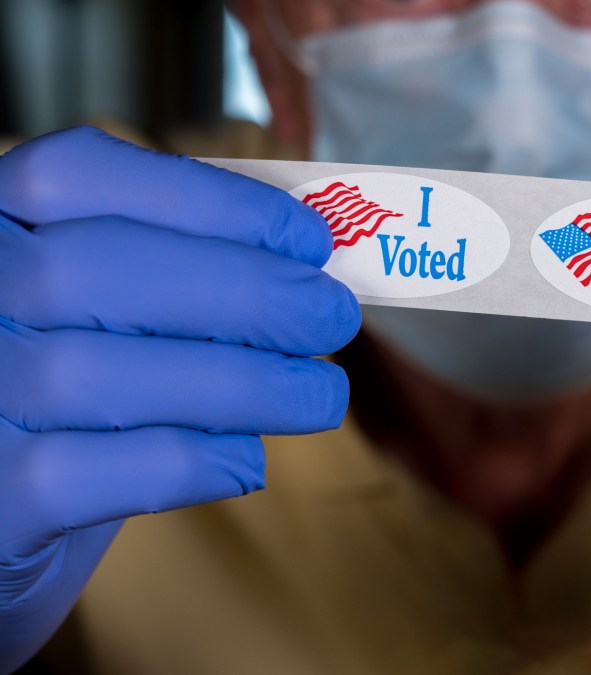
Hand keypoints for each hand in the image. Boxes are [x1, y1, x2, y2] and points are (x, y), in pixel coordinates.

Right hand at [0, 126, 359, 671]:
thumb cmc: (59, 399)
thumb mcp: (94, 314)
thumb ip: (171, 274)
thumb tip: (303, 260)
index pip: (79, 175)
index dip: (209, 202)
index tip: (309, 237)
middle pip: (100, 268)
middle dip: (244, 291)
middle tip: (332, 317)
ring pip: (101, 374)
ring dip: (242, 383)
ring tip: (319, 394)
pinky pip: (92, 474)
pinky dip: (191, 461)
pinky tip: (246, 459)